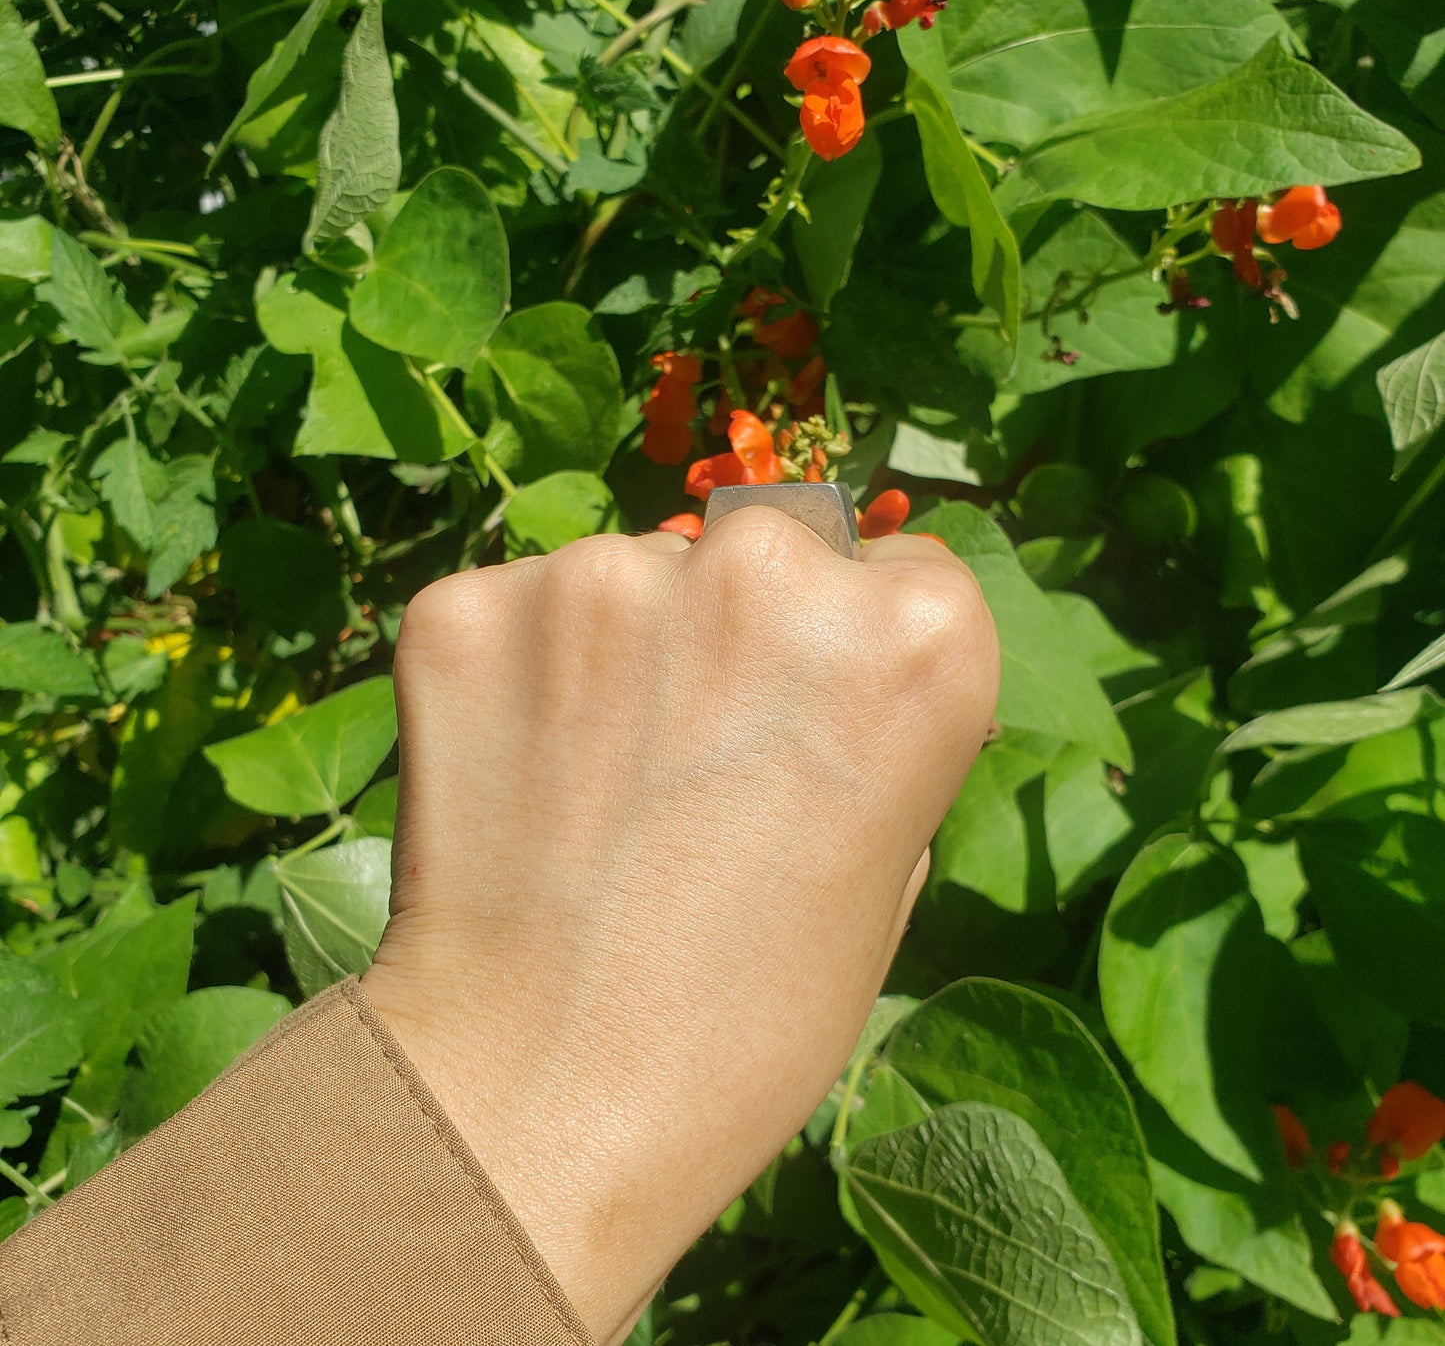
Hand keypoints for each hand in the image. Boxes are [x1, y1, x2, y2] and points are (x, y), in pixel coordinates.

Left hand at [362, 507, 998, 1344]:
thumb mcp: (890, 871)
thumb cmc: (749, 1022)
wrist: (535, 1102)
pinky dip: (516, 673)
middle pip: (764, 554)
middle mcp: (766, 567)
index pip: (900, 572)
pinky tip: (518, 776)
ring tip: (598, 786)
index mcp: (915, 637)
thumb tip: (825, 669)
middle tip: (692, 760)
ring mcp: (604, 575)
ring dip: (622, 650)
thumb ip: (876, 728)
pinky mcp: (469, 606)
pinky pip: (516, 613)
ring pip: (631, 578)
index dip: (850, 653)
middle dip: (738, 633)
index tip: (808, 724)